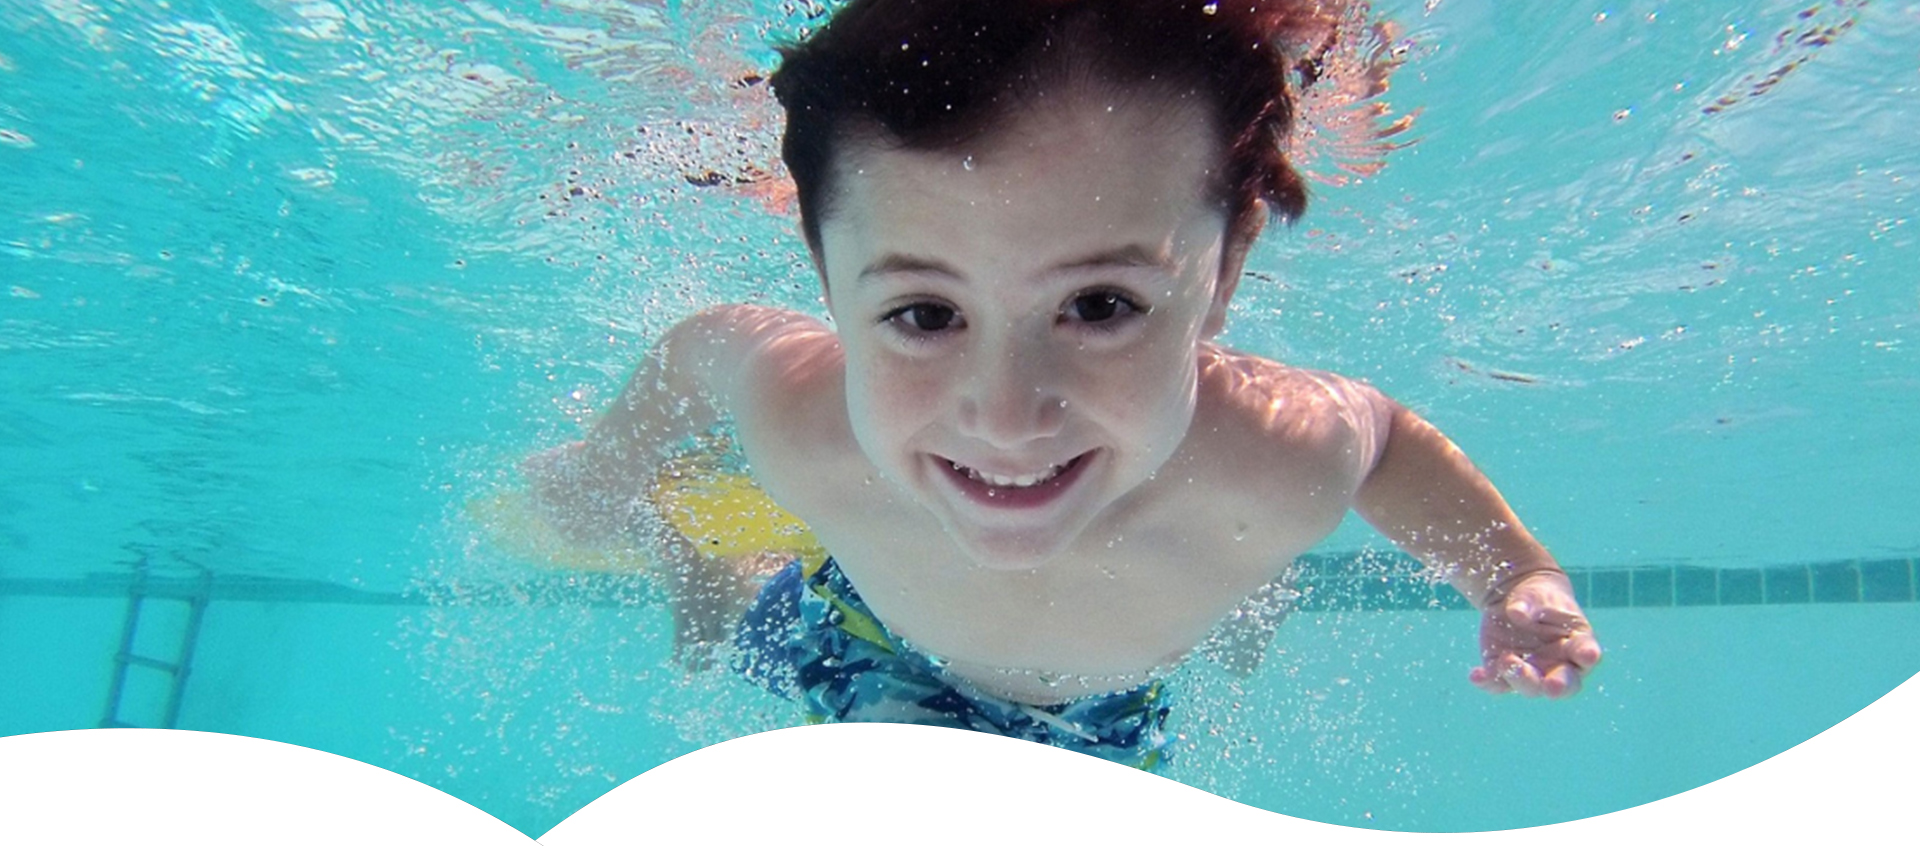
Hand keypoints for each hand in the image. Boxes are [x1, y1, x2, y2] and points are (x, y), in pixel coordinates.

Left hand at [1470, 570, 1601, 697]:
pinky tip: (1476, 675)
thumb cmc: (1538, 598)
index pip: (1586, 652)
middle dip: (1558, 686)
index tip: (1588, 655)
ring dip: (1519, 678)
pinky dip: (1487, 682)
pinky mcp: (1505, 673)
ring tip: (1505, 661)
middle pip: (1563, 683)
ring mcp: (1533, 672)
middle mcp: (1559, 665)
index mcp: (1578, 644)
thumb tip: (1517, 613)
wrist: (1516, 601)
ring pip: (1530, 687)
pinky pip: (1497, 683)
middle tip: (1551, 686)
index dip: (1588, 655)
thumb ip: (1530, 604)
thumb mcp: (1536, 595)